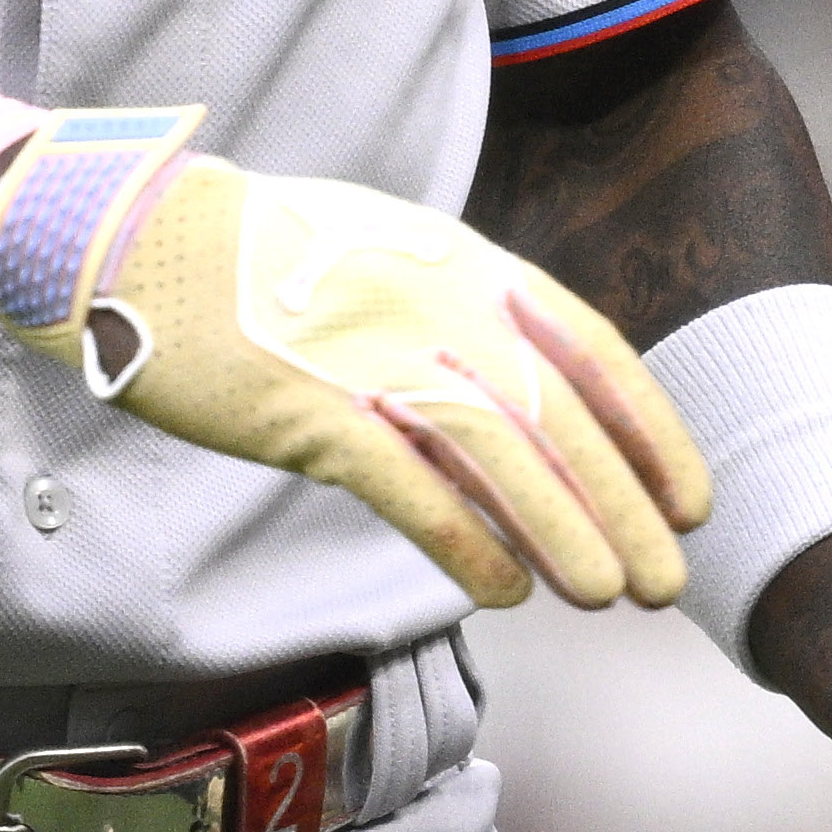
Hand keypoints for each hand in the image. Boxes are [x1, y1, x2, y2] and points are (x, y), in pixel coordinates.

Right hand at [0, 124, 708, 606]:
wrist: (142, 237)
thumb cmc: (262, 255)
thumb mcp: (387, 252)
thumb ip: (460, 309)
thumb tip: (525, 386)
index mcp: (464, 263)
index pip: (591, 350)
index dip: (651, 432)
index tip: (689, 498)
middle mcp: (434, 305)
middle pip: (559, 418)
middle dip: (624, 507)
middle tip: (666, 580)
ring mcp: (373, 356)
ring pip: (501, 457)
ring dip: (563, 532)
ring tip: (604, 595)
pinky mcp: (310, 410)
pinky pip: (409, 486)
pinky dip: (464, 540)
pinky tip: (503, 588)